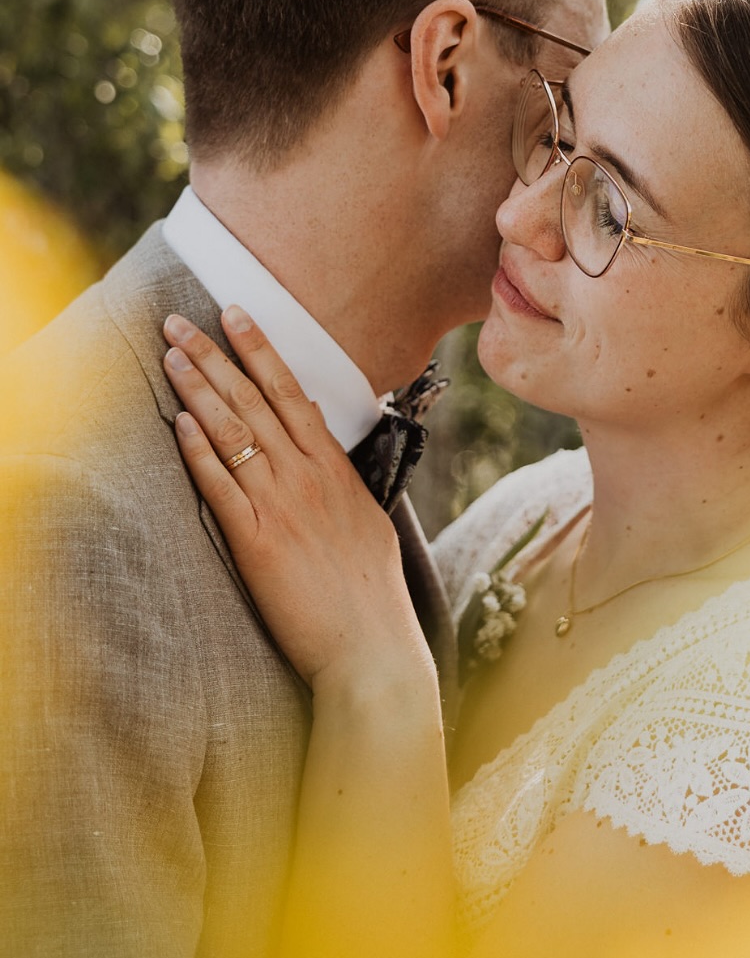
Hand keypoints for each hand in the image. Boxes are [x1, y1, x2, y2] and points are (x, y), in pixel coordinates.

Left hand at [162, 306, 430, 692]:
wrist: (371, 644)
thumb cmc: (369, 590)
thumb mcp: (366, 519)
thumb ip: (339, 477)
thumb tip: (321, 437)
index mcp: (334, 469)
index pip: (292, 393)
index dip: (260, 350)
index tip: (234, 313)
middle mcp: (307, 477)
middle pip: (255, 401)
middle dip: (214, 356)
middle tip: (177, 321)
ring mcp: (281, 506)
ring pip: (234, 433)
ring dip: (198, 390)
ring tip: (170, 355)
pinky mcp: (256, 541)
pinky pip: (222, 486)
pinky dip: (198, 452)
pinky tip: (177, 423)